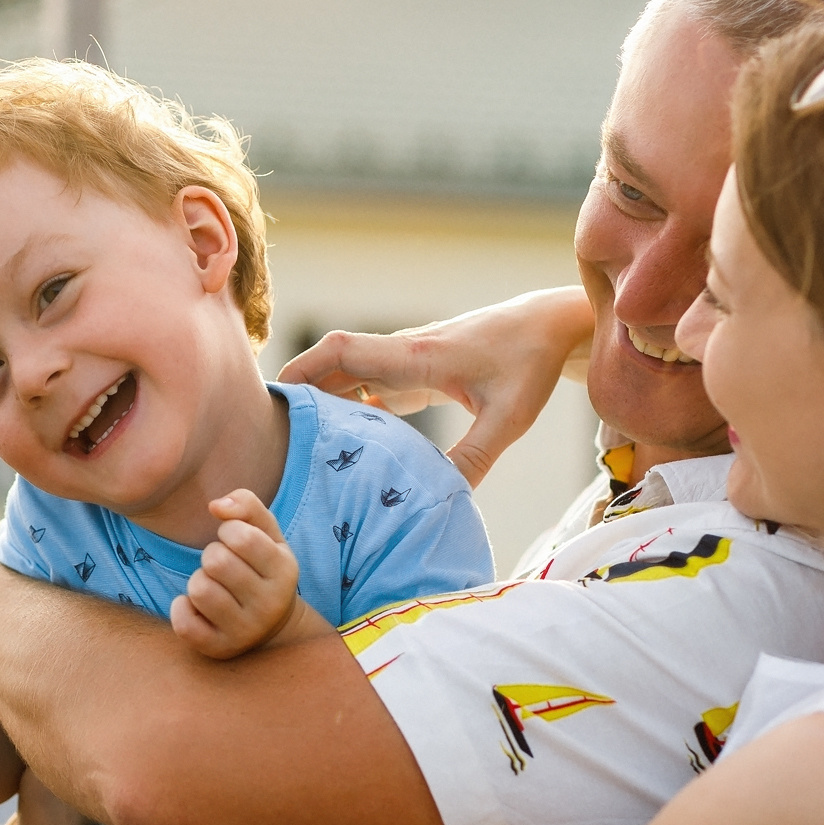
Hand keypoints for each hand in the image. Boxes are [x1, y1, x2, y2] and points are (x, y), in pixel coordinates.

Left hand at [169, 489, 303, 659]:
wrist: (271, 629)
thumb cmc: (262, 569)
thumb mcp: (267, 534)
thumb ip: (246, 505)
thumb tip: (215, 505)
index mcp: (285, 571)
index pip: (241, 536)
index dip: (228, 530)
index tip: (234, 541)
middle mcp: (269, 605)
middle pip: (216, 561)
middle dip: (211, 555)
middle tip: (222, 565)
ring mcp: (245, 631)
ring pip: (199, 589)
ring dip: (198, 580)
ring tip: (214, 586)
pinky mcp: (220, 649)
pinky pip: (184, 624)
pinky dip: (182, 608)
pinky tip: (196, 607)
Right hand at [279, 287, 592, 486]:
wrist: (551, 326)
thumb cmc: (531, 363)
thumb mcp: (509, 418)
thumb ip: (475, 457)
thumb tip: (445, 498)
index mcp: (415, 356)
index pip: (341, 351)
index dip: (302, 369)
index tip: (273, 397)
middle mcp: (404, 351)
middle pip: (333, 362)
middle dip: (300, 389)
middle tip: (272, 429)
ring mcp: (410, 358)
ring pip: (351, 372)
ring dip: (325, 397)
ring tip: (302, 439)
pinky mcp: (421, 369)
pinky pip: (374, 382)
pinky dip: (354, 403)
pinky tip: (349, 435)